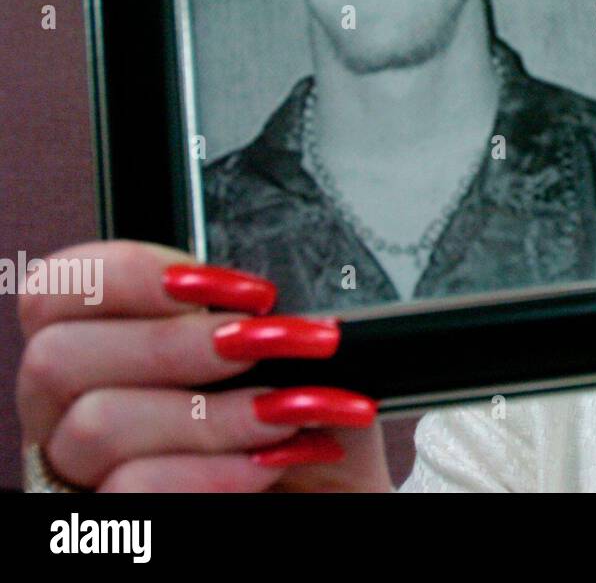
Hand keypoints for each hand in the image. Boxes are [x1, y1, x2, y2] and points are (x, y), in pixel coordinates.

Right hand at [16, 241, 392, 491]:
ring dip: (215, 411)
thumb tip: (263, 295)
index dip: (133, 273)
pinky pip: (133, 490)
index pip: (55, 290)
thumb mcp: (292, 344)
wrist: (341, 489)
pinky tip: (276, 459)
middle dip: (179, 341)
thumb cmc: (313, 409)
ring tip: (294, 409)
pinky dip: (219, 471)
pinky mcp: (124, 522)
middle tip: (272, 339)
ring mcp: (87, 473)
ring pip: (96, 426)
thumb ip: (257, 308)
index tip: (238, 287)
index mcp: (102, 341)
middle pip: (58, 357)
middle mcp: (73, 407)